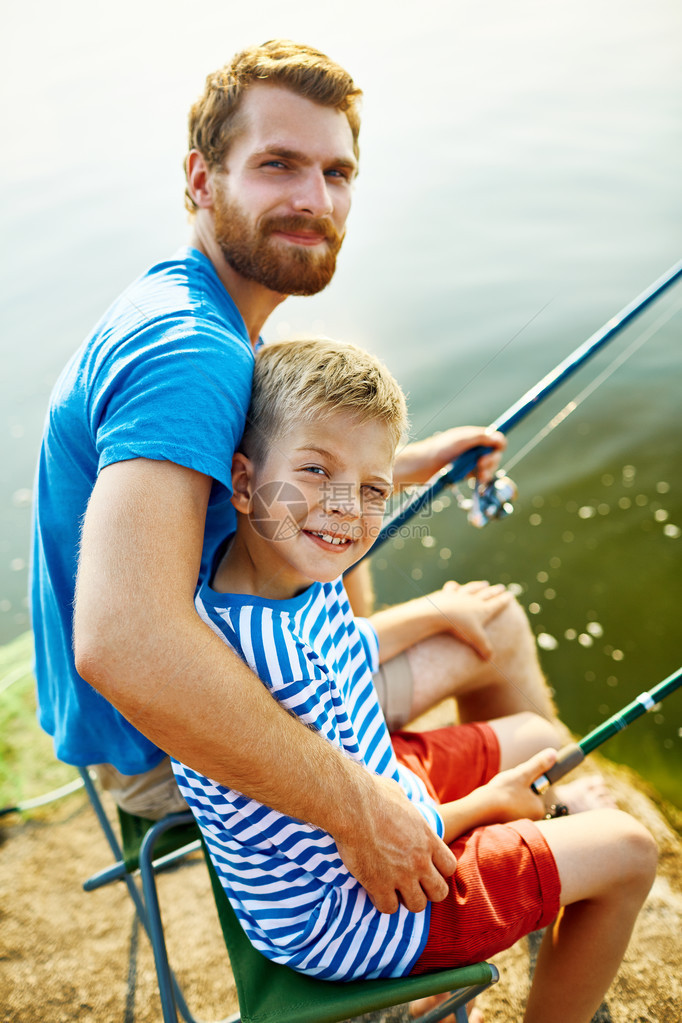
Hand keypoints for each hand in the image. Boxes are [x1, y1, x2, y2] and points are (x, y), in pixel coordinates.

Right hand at [334, 773, 456, 914]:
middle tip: (410, 881)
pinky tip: (374, 888)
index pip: (449, 867)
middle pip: (439, 893)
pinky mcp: (379, 885)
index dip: (438, 869)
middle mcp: (420, 860)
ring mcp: (401, 875)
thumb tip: (402, 802)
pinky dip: (382, 901)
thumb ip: (407, 808)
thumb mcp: (401, 795)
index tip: (424, 865)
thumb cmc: (373, 794)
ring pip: (417, 906)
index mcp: (427, 839)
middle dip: (426, 890)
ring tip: (392, 887)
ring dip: (405, 899)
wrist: (352, 805)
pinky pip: (388, 908)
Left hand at [394, 426, 505, 486]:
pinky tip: (480, 483)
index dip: (498, 447)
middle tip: (481, 466)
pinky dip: (482, 480)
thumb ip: (481, 438)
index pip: (496, 440)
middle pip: (494, 455)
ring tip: (480, 476)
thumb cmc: (439, 449)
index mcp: (475, 437)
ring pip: (489, 468)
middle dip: (491, 462)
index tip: (491, 454)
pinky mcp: (467, 473)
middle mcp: (475, 448)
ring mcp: (471, 461)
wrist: (422, 466)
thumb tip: (500, 438)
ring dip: (488, 472)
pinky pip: (480, 477)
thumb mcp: (461, 439)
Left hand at [425, 579, 512, 659]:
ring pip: (472, 589)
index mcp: (483, 610)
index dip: (504, 600)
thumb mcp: (474, 639)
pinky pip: (453, 588)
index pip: (497, 603)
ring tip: (484, 584)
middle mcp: (473, 600)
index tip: (510, 594)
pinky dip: (455, 587)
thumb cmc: (458, 626)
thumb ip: (484, 649)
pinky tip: (455, 586)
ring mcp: (460, 595)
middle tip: (501, 587)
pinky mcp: (446, 594)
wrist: (438, 613)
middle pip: (487, 594)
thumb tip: (490, 659)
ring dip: (478, 586)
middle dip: (495, 591)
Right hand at [484, 748, 557, 822]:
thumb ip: (538, 765)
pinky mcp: (504, 823)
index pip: (535, 789)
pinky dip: (499, 801)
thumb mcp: (522, 774)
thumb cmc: (502, 792)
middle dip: (515, 786)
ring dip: (506, 793)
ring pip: (513, 799)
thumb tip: (553, 754)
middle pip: (525, 794)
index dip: (524, 780)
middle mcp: (530, 818)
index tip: (516, 781)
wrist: (478, 810)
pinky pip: (504, 807)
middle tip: (505, 787)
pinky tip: (493, 800)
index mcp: (538, 809)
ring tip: (498, 793)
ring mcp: (517, 821)